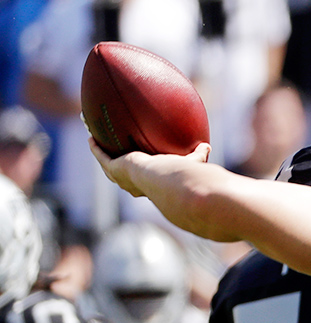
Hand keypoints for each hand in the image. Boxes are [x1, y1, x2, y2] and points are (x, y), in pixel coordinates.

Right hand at [89, 139, 210, 196]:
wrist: (168, 181)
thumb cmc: (184, 176)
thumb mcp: (192, 162)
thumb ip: (198, 155)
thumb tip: (207, 146)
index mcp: (151, 185)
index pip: (142, 181)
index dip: (139, 174)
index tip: (138, 167)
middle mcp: (133, 184)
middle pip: (120, 174)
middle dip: (115, 164)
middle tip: (112, 154)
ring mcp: (122, 178)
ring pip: (107, 163)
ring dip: (101, 153)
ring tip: (96, 141)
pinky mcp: (114, 169)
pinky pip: (101, 156)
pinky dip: (96, 147)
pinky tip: (91, 136)